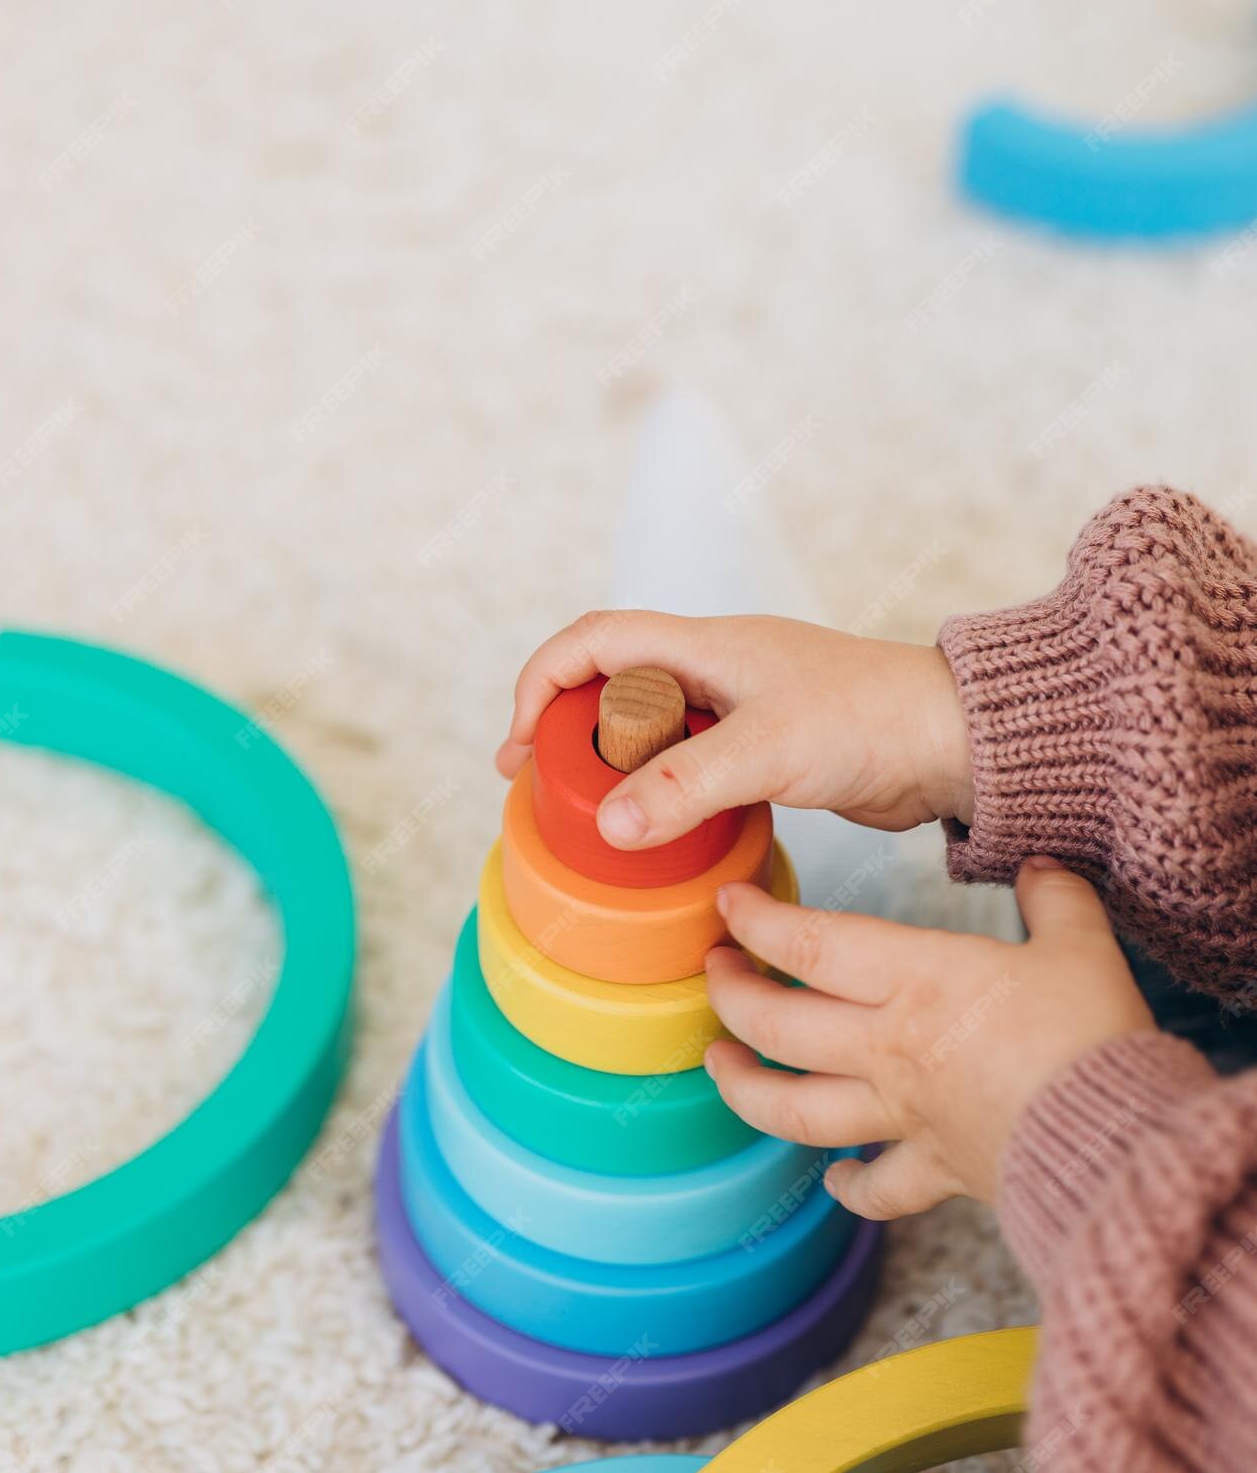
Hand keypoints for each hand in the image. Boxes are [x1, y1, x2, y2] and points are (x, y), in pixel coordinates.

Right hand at [496, 610, 972, 844]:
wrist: (954, 741)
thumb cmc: (872, 719)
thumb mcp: (768, 750)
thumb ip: (685, 785)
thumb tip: (609, 823)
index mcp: (707, 645)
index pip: (594, 640)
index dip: (542, 681)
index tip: (518, 742)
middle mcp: (716, 669)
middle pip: (611, 684)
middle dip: (564, 730)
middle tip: (536, 788)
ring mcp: (741, 709)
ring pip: (649, 729)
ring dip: (611, 766)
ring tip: (585, 815)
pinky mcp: (767, 749)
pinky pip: (690, 764)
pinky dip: (660, 792)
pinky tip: (656, 831)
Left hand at [704, 858, 1154, 1215]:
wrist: (1115, 1143)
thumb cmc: (1090, 1039)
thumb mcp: (1080, 946)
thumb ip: (1055, 899)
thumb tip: (1042, 867)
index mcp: (917, 981)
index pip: (808, 944)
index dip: (757, 921)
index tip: (728, 905)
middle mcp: (891, 1048)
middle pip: (779, 1026)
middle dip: (732, 998)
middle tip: (715, 974)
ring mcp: (905, 1116)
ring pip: (796, 1111)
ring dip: (747, 1090)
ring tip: (720, 1066)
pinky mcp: (937, 1171)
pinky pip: (878, 1189)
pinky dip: (851, 1188)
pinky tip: (834, 1182)